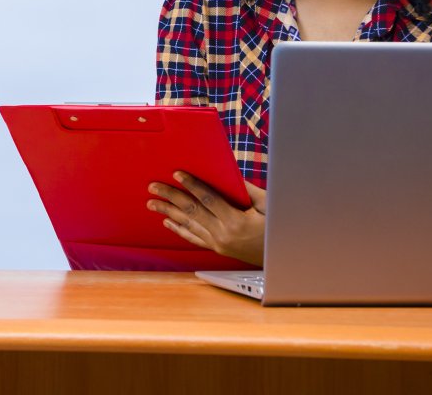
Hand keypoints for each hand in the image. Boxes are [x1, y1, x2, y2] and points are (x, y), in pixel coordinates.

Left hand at [147, 171, 267, 265]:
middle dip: (170, 197)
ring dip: (168, 212)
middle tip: (153, 187)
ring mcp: (218, 243)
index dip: (191, 185)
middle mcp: (222, 234)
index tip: (176, 174)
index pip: (207, 199)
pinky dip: (179, 229)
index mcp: (235, 221)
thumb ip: (247, 190)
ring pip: (188, 225)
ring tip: (152, 203)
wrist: (279, 257)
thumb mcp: (266, 206)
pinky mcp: (217, 248)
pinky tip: (167, 222)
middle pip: (191, 211)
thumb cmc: (276, 228)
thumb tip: (228, 174)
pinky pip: (193, 238)